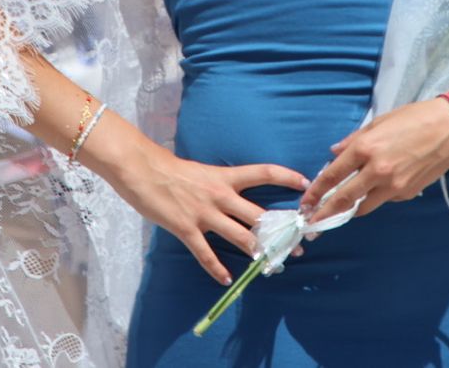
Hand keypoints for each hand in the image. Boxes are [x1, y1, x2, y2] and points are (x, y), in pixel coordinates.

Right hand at [113, 149, 307, 285]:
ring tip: (269, 266)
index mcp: (225, 176)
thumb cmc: (171, 169)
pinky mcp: (186, 229)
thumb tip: (236, 196)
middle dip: (278, 233)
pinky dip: (217, 269)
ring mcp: (204, 213)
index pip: (264, 172)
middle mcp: (220, 194)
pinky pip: (206, 254)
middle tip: (296, 247)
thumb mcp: (204, 171)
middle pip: (258, 215)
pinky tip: (227, 280)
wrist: (142, 169)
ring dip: (257, 253)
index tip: (305, 184)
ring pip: (239, 237)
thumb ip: (221, 184)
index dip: (286, 177)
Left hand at [300, 97, 448, 225]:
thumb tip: (334, 154)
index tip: (305, 202)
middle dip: (324, 213)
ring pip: (363, 207)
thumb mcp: (378, 122)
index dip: (315, 191)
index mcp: (365, 148)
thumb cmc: (413, 118)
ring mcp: (393, 186)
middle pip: (343, 199)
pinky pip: (384, 199)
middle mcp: (376, 171)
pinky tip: (376, 188)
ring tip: (337, 213)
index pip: (332, 176)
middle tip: (312, 223)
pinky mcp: (407, 193)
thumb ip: (353, 141)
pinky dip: (375, 197)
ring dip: (348, 210)